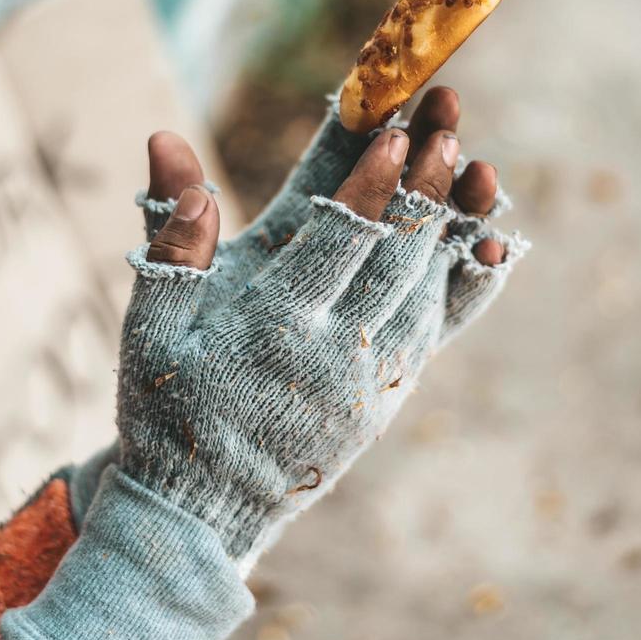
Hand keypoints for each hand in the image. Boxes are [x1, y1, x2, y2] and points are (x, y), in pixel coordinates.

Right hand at [119, 88, 524, 566]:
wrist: (202, 511)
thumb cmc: (167, 407)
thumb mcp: (153, 324)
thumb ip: (171, 235)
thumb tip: (167, 141)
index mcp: (274, 326)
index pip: (337, 239)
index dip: (371, 181)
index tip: (397, 129)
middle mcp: (334, 354)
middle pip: (396, 257)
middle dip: (426, 187)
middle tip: (449, 127)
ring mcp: (369, 380)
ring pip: (427, 291)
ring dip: (453, 225)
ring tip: (477, 167)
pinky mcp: (386, 399)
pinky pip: (438, 334)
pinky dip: (466, 287)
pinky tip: (487, 245)